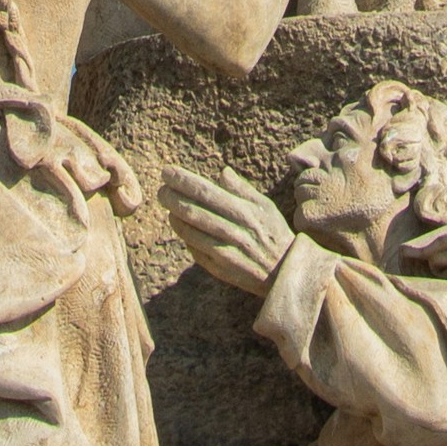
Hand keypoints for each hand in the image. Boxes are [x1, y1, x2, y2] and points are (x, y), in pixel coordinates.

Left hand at [163, 165, 297, 294]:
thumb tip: (222, 172)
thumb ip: (242, 189)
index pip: (207, 192)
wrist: (285, 274)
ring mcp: (227, 253)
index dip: (184, 181)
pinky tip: (179, 226)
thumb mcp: (265, 207)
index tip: (167, 172)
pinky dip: (186, 238)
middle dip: (173, 198)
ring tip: (167, 205)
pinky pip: (197, 251)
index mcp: (246, 212)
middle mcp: (235, 232)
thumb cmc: (274, 234)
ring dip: (176, 218)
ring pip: (193, 232)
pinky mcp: (222, 270)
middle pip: (195, 211)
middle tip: (160, 189)